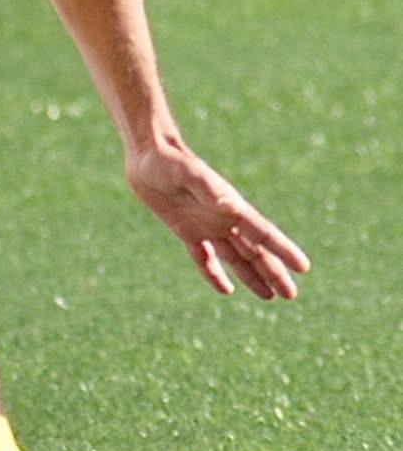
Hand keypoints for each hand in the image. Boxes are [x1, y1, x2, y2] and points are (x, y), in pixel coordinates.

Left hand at [125, 139, 310, 299]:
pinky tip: (226, 289)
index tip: (303, 267)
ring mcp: (206, 226)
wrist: (147, 154)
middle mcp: (224, 219)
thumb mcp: (188, 174)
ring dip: (252, 276)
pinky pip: (204, 258)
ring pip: (236, 257)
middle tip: (291, 295)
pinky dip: (214, 274)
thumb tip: (232, 207)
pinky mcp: (186, 230)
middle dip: (273, 272)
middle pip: (254, 251)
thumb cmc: (169, 161)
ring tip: (270, 296)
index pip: (263, 233)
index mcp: (231, 206)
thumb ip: (210, 191)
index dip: (283, 250)